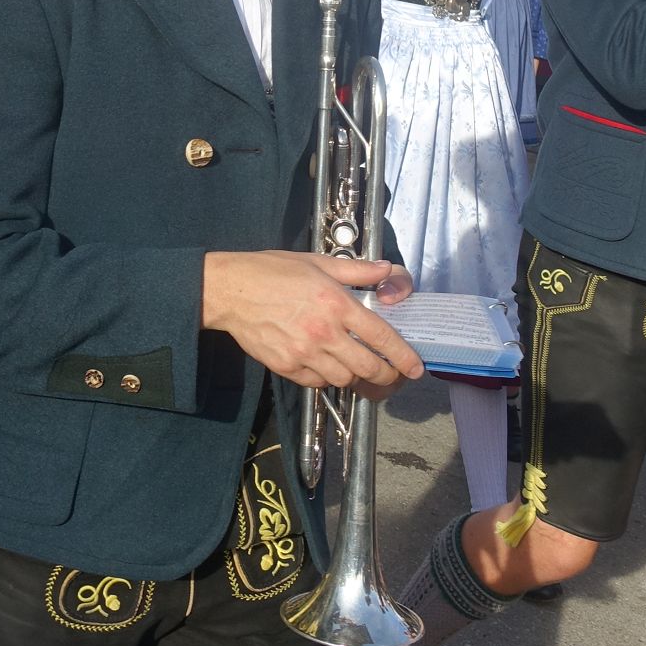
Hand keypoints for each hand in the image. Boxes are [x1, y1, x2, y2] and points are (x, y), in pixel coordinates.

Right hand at [201, 251, 423, 399]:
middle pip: (368, 368)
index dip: (404, 357)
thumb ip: (357, 270)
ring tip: (358, 368)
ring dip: (356, 377)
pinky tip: (327, 366)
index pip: (381, 337)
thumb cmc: (272, 271)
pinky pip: (317, 382)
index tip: (415, 367)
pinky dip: (328, 378)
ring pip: (345, 379)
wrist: (230, 290)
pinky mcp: (287, 367)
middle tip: (392, 375)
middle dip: (387, 376)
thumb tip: (386, 269)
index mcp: (336, 303)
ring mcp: (304, 353)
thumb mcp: (318, 263)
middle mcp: (324, 332)